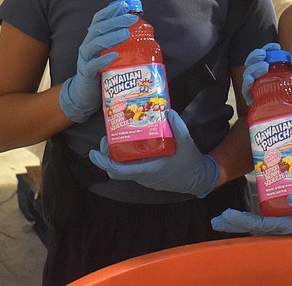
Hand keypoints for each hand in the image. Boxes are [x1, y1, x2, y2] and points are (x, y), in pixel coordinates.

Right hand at [59, 0, 136, 122]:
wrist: (84, 94)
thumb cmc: (101, 71)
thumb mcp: (109, 53)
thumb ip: (119, 42)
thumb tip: (140, 31)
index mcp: (93, 38)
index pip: (99, 20)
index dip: (110, 11)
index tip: (125, 5)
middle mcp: (87, 45)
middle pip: (99, 28)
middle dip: (115, 21)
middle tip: (131, 19)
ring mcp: (85, 59)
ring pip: (95, 44)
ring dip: (111, 37)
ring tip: (126, 33)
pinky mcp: (86, 74)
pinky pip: (93, 65)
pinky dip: (103, 59)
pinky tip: (114, 56)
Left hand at [89, 109, 219, 197]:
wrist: (199, 179)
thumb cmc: (190, 163)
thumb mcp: (187, 143)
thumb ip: (178, 127)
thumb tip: (168, 111)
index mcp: (148, 170)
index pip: (119, 171)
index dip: (103, 162)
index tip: (93, 153)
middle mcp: (143, 176)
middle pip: (116, 169)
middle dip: (106, 155)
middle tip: (105, 138)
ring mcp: (144, 177)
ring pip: (123, 168)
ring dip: (115, 155)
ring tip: (115, 137)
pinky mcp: (147, 174)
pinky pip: (131, 167)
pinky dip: (125, 157)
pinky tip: (130, 142)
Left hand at [211, 192, 291, 235]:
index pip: (260, 226)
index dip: (240, 222)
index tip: (223, 217)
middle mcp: (289, 228)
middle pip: (256, 226)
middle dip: (237, 223)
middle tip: (218, 218)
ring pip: (264, 224)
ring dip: (246, 220)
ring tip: (229, 215)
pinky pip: (277, 217)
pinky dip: (263, 213)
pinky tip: (258, 207)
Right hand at [241, 43, 278, 105]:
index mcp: (274, 72)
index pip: (266, 57)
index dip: (267, 49)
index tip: (275, 46)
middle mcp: (264, 80)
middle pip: (253, 64)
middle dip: (255, 56)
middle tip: (263, 55)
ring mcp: (258, 91)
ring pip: (248, 75)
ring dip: (253, 68)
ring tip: (263, 66)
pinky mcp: (255, 104)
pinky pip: (246, 92)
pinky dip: (246, 84)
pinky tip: (250, 79)